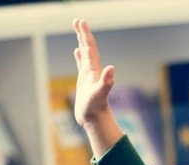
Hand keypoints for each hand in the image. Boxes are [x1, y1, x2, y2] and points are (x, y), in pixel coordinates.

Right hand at [72, 18, 125, 156]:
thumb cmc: (96, 109)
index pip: (90, 48)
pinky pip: (81, 65)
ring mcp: (89, 76)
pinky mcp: (85, 82)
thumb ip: (106, 81)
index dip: (85, 35)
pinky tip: (77, 52)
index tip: (80, 22)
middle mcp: (93, 70)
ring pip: (85, 54)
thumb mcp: (100, 94)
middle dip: (83, 33)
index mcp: (95, 70)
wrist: (96, 120)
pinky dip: (79, 57)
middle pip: (88, 47)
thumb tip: (111, 68)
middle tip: (77, 20)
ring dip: (81, 42)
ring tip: (78, 30)